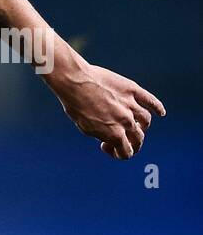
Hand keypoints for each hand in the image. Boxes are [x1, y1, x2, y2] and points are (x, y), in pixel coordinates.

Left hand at [50, 59, 164, 159]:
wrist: (75, 81)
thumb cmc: (75, 105)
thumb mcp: (85, 128)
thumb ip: (102, 134)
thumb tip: (111, 137)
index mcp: (114, 134)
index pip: (126, 152)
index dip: (118, 153)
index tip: (107, 146)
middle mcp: (126, 121)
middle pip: (138, 138)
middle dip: (133, 143)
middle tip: (125, 141)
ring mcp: (131, 105)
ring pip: (146, 121)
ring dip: (142, 127)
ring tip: (135, 126)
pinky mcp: (133, 90)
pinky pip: (151, 101)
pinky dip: (158, 107)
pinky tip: (160, 113)